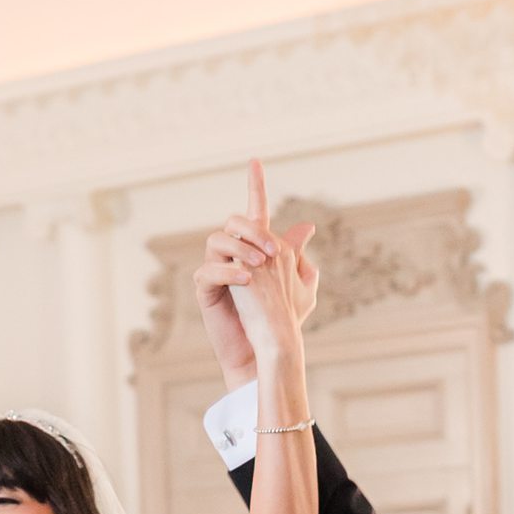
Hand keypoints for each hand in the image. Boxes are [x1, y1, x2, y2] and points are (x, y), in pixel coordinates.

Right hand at [195, 160, 318, 383]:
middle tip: (273, 251)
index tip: (256, 161)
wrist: (267, 351)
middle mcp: (234, 255)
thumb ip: (296, 254)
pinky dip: (229, 272)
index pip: (254, 211)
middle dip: (253, 229)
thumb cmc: (281, 320)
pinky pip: (208, 270)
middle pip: (233, 222)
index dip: (255, 186)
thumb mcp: (298, 283)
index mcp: (255, 248)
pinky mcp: (206, 291)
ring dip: (240, 248)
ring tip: (259, 267)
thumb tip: (308, 226)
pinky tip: (247, 280)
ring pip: (217, 240)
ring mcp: (218, 271)